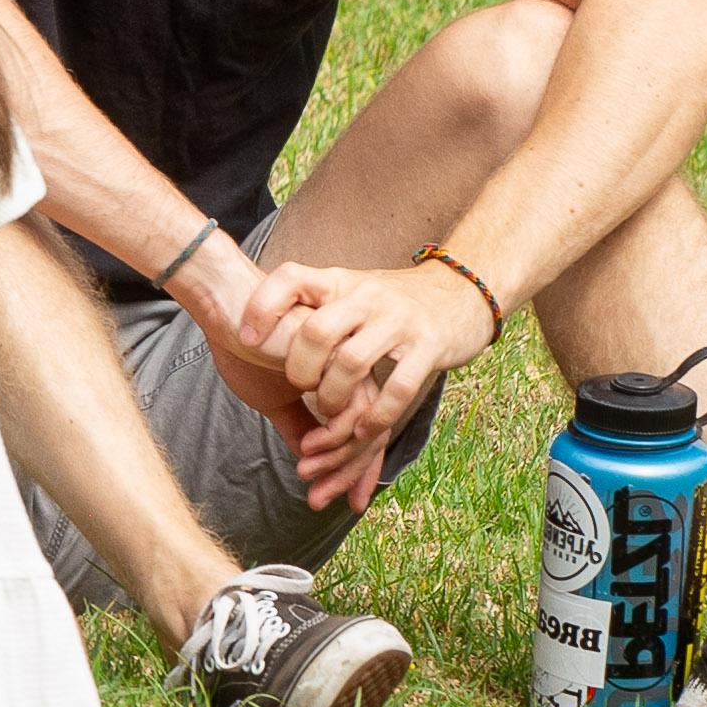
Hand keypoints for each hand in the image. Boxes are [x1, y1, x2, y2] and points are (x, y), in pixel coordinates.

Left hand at [264, 256, 489, 458]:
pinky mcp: (430, 347)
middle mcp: (367, 297)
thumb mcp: (349, 291)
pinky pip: (398, 387)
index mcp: (340, 282)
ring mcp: (400, 321)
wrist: (462, 293)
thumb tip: (253, 326)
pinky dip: (376, 414)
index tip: (244, 338)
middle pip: (318, 331)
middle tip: (297, 386)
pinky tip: (362, 429)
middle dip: (300, 367)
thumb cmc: (391, 301)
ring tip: (327, 411)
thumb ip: (314, 306)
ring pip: (352, 363)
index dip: (262, 306)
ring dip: (332, 396)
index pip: (291, 277)